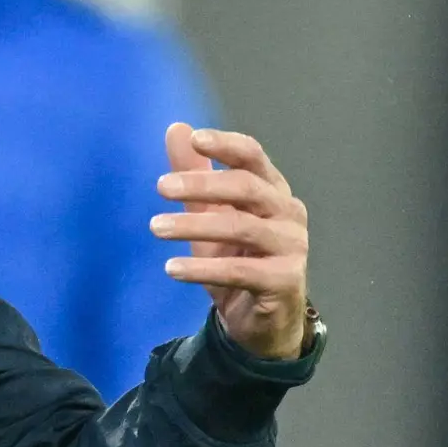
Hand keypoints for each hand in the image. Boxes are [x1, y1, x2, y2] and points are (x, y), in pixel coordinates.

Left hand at [149, 123, 309, 360]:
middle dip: (202, 184)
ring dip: (194, 226)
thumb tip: (177, 128)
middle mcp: (287, 213)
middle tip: (161, 186)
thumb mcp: (209, 213)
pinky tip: (171, 268)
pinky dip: (203, 269)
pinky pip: (239, 270)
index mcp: (272, 189)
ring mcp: (291, 247)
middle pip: (246, 187)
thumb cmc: (236, 256)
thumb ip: (195, 172)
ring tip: (155, 228)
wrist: (260, 318)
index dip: (226, 145)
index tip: (195, 139)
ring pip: (242, 227)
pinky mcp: (284, 281)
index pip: (253, 156)